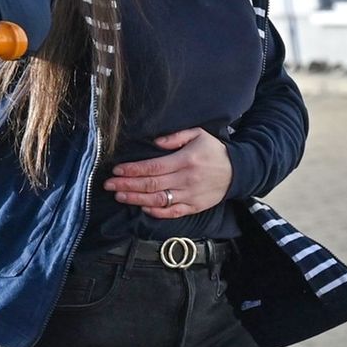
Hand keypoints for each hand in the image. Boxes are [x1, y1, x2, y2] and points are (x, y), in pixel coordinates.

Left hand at [103, 128, 231, 218]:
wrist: (238, 171)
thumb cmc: (214, 151)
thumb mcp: (198, 134)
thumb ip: (175, 137)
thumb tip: (154, 142)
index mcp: (185, 161)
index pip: (153, 167)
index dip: (133, 170)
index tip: (117, 170)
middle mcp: (186, 180)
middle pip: (151, 185)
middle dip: (127, 185)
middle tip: (109, 185)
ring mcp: (190, 196)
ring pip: (158, 201)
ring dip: (136, 199)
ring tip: (119, 196)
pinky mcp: (194, 207)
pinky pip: (172, 212)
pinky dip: (156, 212)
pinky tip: (142, 207)